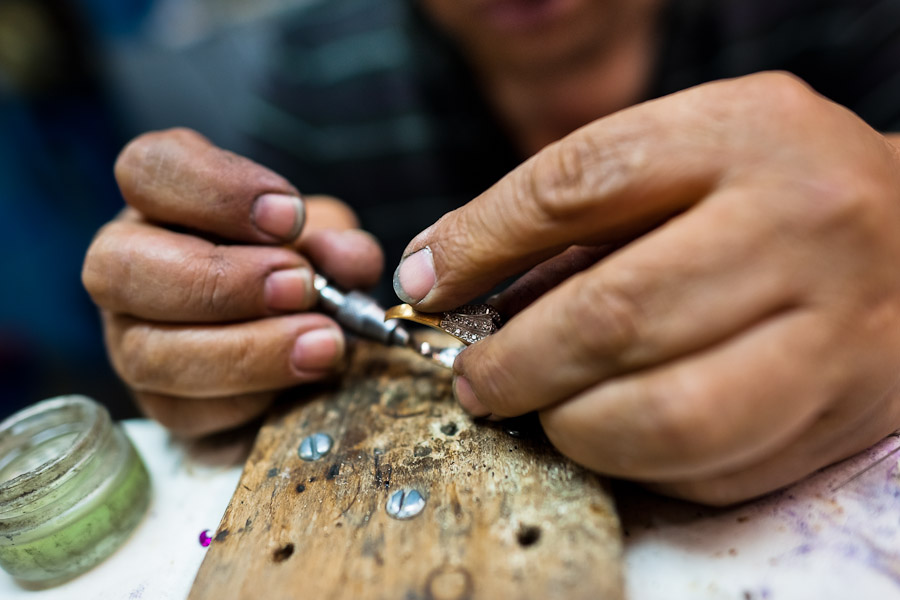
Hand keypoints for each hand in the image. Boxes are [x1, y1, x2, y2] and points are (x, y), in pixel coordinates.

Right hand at [83, 129, 382, 435]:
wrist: (302, 352)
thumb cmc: (301, 276)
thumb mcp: (327, 246)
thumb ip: (338, 245)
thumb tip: (346, 258)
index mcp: (164, 204)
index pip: (150, 169)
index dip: (217, 190)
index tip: (290, 216)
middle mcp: (128, 266)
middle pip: (118, 265)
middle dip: (222, 280)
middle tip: (302, 286)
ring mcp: (130, 340)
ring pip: (149, 351)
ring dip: (246, 349)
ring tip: (322, 344)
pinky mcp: (159, 404)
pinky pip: (182, 410)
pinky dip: (249, 398)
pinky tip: (301, 383)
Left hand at [392, 72, 899, 504]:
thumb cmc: (774, 187)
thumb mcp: (682, 152)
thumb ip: (567, 206)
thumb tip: (443, 272)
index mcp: (744, 136)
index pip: (577, 184)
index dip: (479, 242)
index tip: (426, 284)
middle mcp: (800, 228)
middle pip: (611, 315)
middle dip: (514, 364)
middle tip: (474, 379)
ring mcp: (832, 332)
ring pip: (661, 416)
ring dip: (570, 427)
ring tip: (540, 410)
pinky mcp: (841, 414)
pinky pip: (710, 468)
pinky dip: (638, 463)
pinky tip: (616, 431)